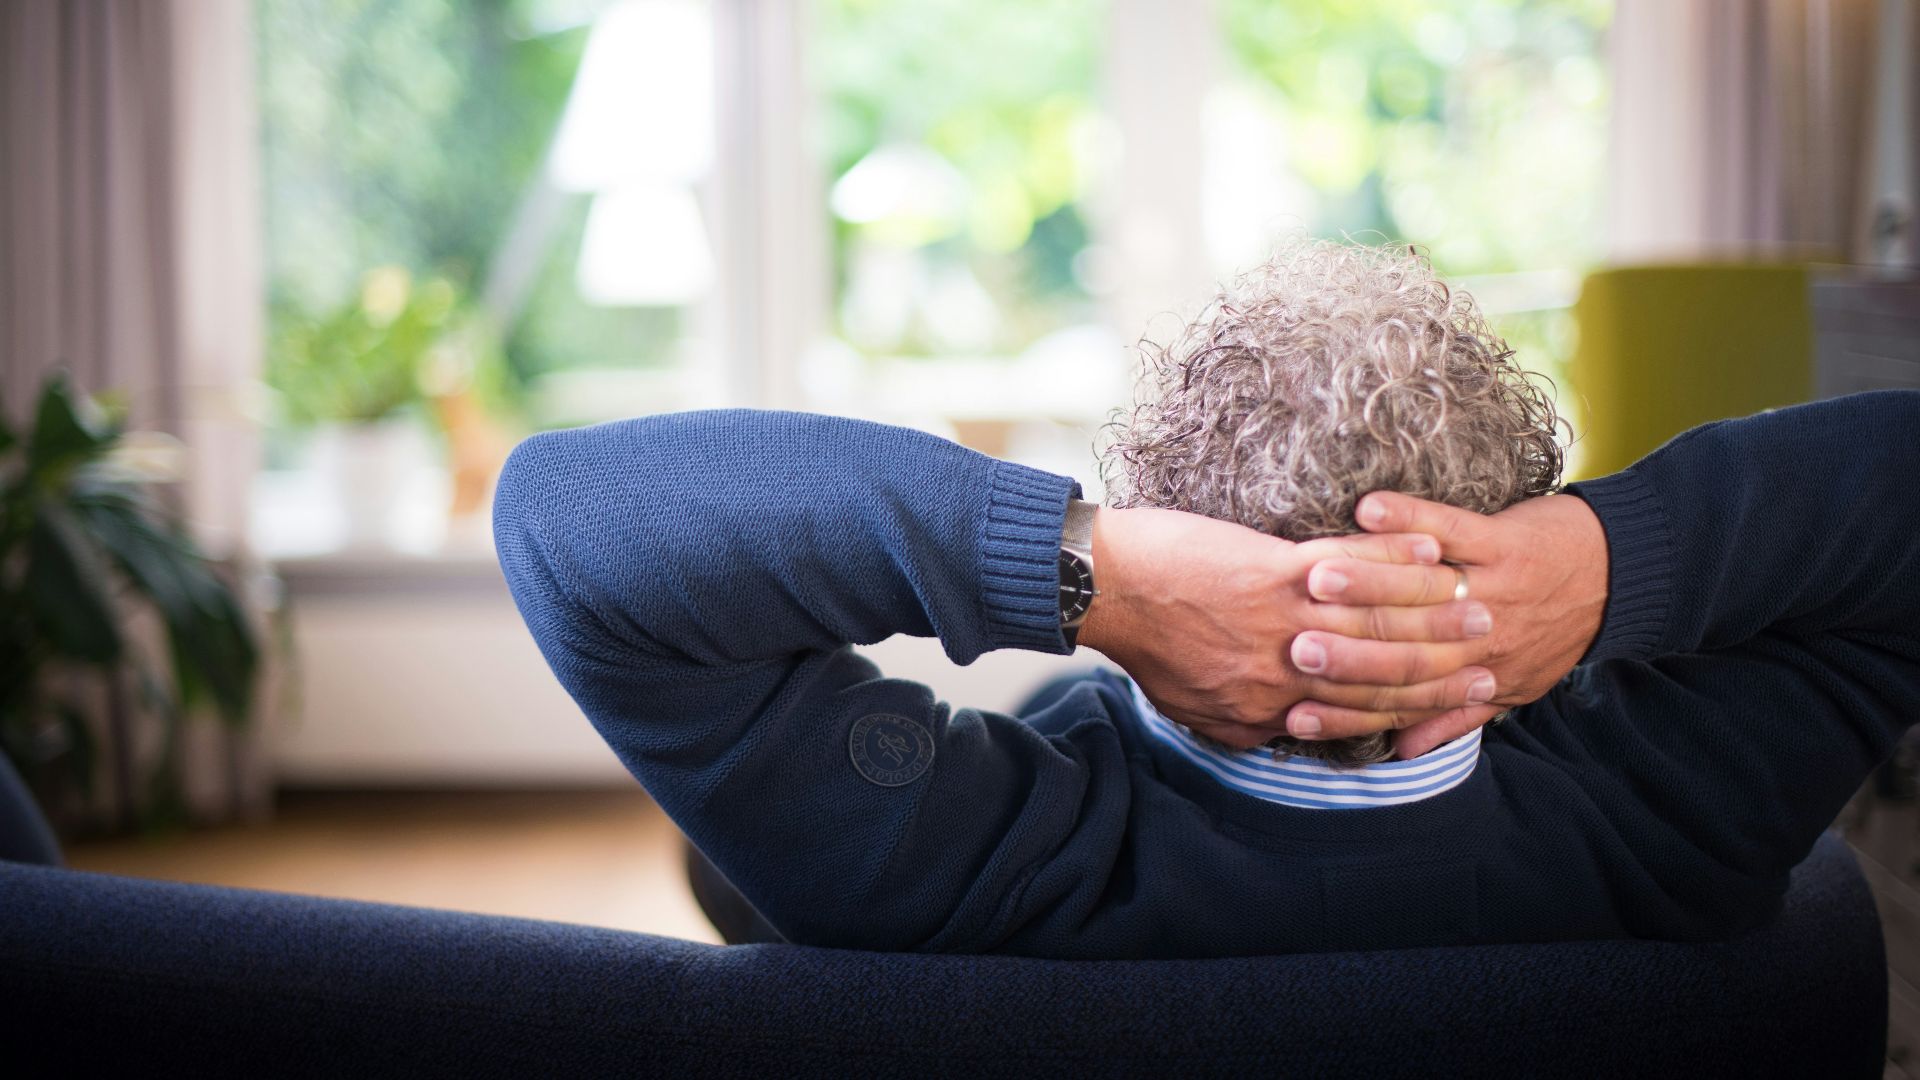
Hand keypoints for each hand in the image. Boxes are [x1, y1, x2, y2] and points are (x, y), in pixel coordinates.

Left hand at [1076, 506, 1497, 748]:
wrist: (1103, 590)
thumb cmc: (1146, 645)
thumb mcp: (1198, 710)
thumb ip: (1251, 724)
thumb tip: (1288, 733)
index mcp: (1271, 708)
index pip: (1363, 713)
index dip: (1420, 707)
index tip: (1463, 694)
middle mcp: (1287, 672)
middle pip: (1385, 672)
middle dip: (1445, 661)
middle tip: (1493, 647)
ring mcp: (1283, 621)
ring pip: (1377, 622)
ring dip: (1435, 608)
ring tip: (1477, 597)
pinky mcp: (1273, 571)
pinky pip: (1349, 568)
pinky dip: (1393, 557)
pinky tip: (1429, 546)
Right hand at [1286, 491, 1609, 758]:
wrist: (1624, 578)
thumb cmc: (1557, 633)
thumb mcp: (1512, 688)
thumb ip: (1452, 717)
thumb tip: (1398, 752)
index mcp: (1476, 678)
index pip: (1401, 700)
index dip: (1346, 709)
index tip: (1293, 711)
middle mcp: (1482, 640)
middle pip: (1404, 648)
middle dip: (1345, 650)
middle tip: (1292, 648)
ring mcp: (1492, 588)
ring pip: (1421, 592)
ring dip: (1367, 582)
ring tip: (1316, 578)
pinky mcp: (1504, 541)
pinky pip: (1452, 528)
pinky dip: (1411, 518)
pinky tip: (1367, 509)